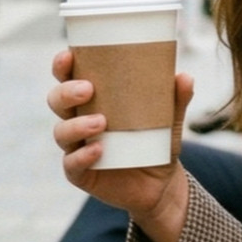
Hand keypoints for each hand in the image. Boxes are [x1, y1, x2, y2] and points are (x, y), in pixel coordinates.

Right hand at [47, 48, 196, 241]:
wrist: (160, 185)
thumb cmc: (156, 143)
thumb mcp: (169, 120)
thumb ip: (176, 99)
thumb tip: (184, 77)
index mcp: (92, 100)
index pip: (67, 78)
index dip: (62, 66)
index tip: (68, 56)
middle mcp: (78, 120)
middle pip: (56, 100)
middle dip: (66, 92)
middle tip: (89, 89)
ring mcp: (77, 147)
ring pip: (61, 132)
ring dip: (77, 125)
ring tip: (101, 122)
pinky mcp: (80, 173)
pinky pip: (72, 164)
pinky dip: (82, 156)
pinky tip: (98, 150)